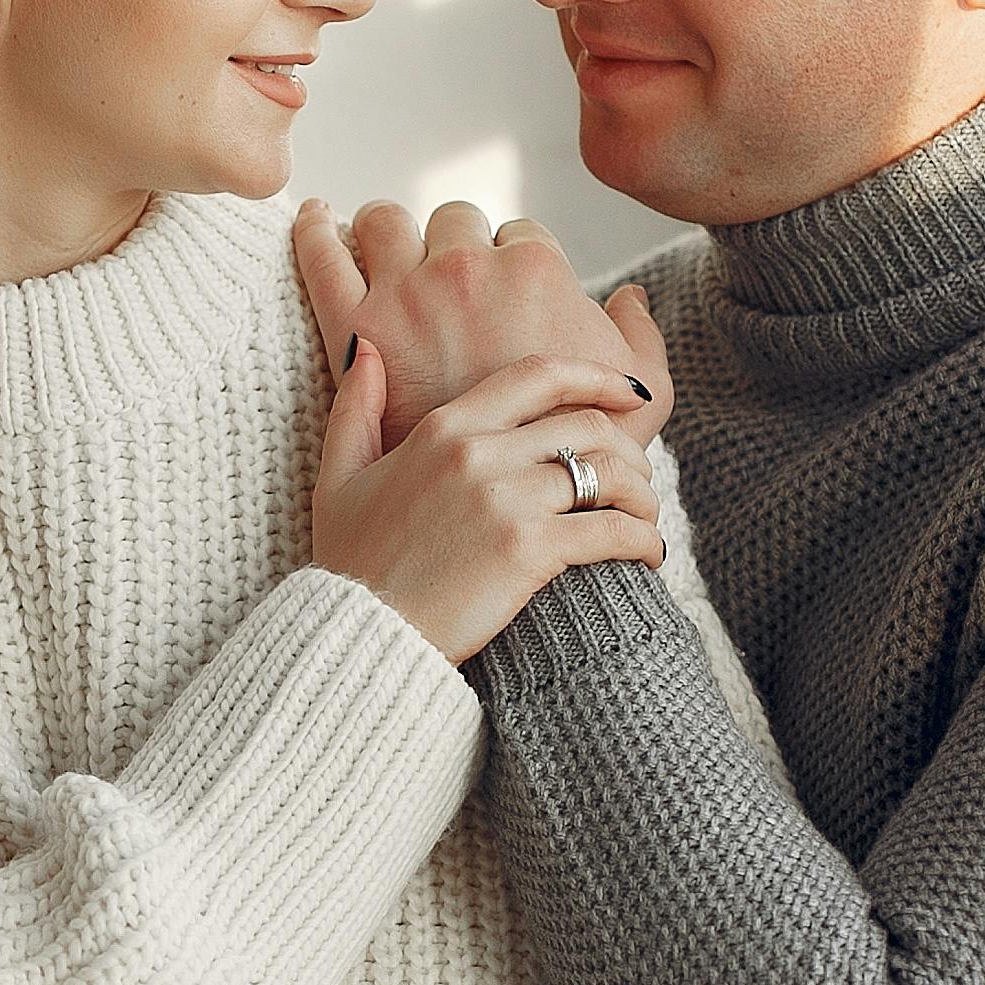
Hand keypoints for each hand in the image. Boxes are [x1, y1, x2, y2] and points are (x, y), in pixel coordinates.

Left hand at [295, 198, 672, 451]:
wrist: (496, 526)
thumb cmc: (571, 472)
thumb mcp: (638, 407)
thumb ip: (640, 342)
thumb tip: (629, 294)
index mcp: (535, 271)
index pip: (519, 235)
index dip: (512, 260)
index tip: (501, 287)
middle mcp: (469, 267)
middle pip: (455, 221)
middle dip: (453, 242)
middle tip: (444, 276)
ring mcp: (408, 291)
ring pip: (385, 221)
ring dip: (385, 229)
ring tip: (377, 244)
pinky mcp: (353, 323)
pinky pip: (320, 254)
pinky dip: (312, 228)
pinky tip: (312, 217)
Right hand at [312, 345, 665, 663]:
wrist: (360, 635)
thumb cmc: (351, 564)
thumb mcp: (338, 476)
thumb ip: (354, 407)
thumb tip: (364, 350)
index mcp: (444, 428)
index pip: (539, 376)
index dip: (596, 376)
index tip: (629, 392)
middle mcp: (479, 452)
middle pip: (588, 425)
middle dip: (630, 449)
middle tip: (638, 479)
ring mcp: (505, 499)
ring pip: (611, 474)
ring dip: (643, 496)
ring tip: (644, 520)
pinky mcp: (528, 549)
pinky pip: (612, 530)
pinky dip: (642, 540)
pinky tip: (646, 555)